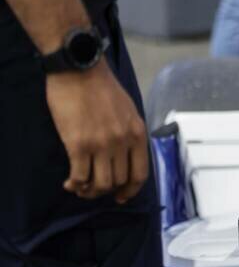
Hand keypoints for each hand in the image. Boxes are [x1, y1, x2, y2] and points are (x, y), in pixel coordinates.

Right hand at [45, 61, 148, 202]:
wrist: (79, 70)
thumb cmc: (102, 88)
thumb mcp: (128, 110)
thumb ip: (129, 133)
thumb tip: (124, 156)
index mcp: (138, 132)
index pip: (140, 174)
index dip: (130, 190)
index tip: (121, 196)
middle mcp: (123, 141)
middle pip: (119, 181)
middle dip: (106, 190)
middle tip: (93, 188)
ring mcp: (102, 144)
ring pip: (100, 184)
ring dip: (89, 190)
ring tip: (80, 186)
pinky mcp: (79, 144)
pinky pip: (80, 177)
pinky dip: (75, 184)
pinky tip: (70, 181)